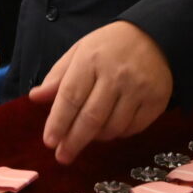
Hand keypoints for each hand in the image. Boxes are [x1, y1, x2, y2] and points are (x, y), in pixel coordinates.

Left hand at [28, 21, 172, 163]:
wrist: (155, 36)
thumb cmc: (109, 46)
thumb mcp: (79, 52)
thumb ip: (58, 76)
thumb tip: (35, 98)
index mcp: (91, 60)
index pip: (70, 97)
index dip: (58, 122)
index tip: (49, 142)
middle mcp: (116, 75)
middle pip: (91, 117)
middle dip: (74, 141)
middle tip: (62, 157)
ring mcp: (139, 89)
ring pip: (113, 127)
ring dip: (96, 138)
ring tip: (87, 137)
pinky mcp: (157, 100)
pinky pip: (133, 128)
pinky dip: (118, 134)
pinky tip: (110, 129)